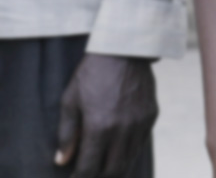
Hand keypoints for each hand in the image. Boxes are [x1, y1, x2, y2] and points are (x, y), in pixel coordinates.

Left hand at [55, 54, 157, 177]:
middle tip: (90, 174)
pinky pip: (140, 144)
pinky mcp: (151, 116)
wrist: (125, 51)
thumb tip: (63, 160)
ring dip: (115, 169)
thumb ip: (67, 133)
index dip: (80, 177)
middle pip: (113, 170)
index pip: (89, 168)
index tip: (75, 177)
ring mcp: (140, 124)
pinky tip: (119, 150)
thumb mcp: (71, 101)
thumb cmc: (93, 74)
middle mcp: (123, 130)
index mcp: (99, 127)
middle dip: (99, 177)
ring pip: (129, 160)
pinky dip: (129, 153)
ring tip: (104, 167)